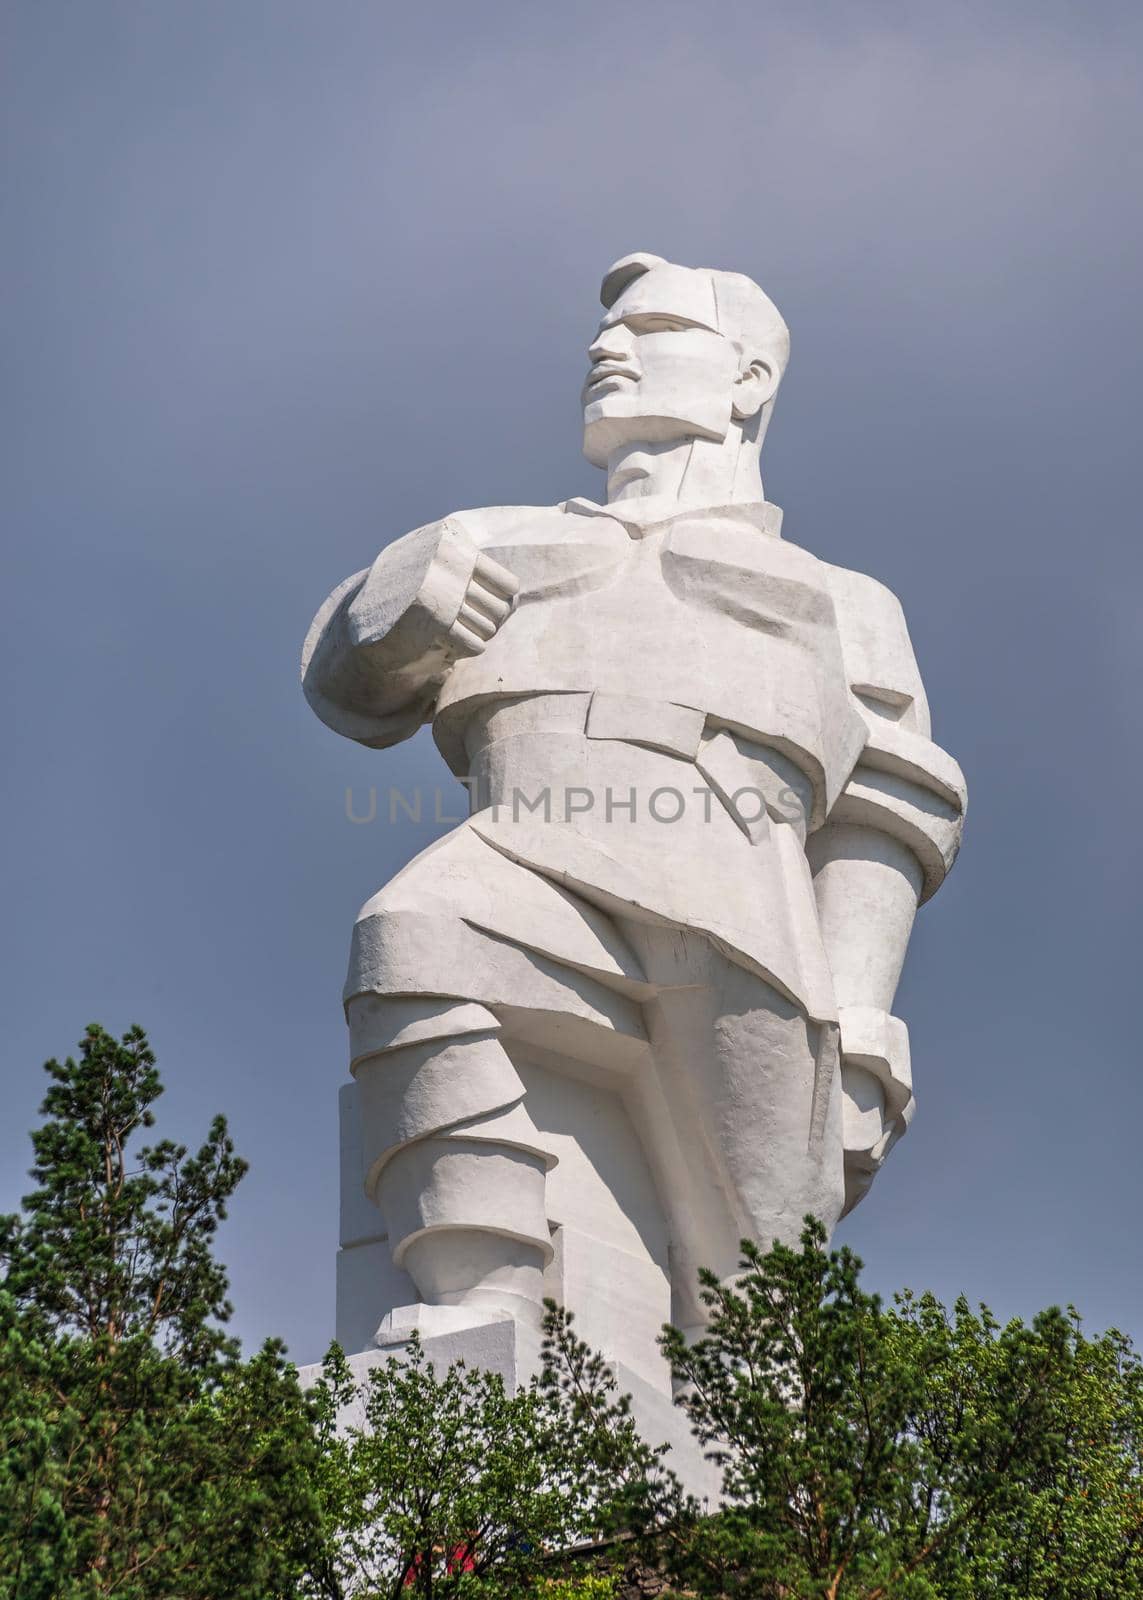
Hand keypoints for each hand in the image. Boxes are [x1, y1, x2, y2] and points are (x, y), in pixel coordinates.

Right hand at [346, 517, 517, 662]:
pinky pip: (475, 645)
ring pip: (489, 627)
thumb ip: (466, 566)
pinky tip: (447, 645)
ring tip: (454, 632)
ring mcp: (442, 591)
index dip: (501, 603)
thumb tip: (515, 597)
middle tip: (467, 625)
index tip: (483, 609)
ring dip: (475, 636)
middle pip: (501, 608)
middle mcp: (448, 563)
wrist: (363, 624)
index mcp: (451, 544)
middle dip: (488, 622)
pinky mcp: (436, 621)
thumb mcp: (430, 563)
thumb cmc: (406, 596)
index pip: (507, 584)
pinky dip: (465, 650)